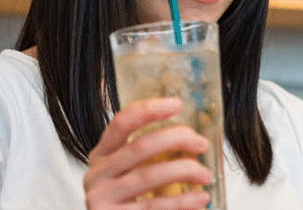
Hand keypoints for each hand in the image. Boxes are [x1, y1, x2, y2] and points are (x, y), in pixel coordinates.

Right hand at [83, 97, 213, 209]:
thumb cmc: (130, 203)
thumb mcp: (129, 174)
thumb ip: (147, 155)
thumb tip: (189, 136)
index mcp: (101, 156)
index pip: (122, 122)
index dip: (149, 109)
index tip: (177, 103)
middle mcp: (96, 174)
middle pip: (141, 146)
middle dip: (177, 139)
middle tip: (202, 143)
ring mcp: (101, 198)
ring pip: (150, 175)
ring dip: (186, 171)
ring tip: (206, 175)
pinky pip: (153, 206)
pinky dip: (182, 201)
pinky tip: (200, 199)